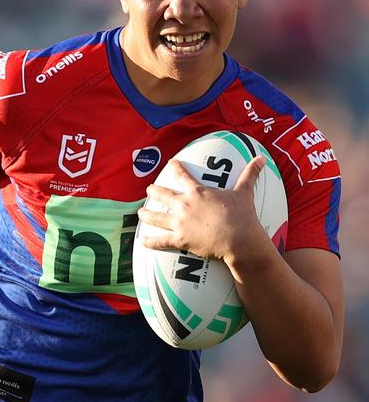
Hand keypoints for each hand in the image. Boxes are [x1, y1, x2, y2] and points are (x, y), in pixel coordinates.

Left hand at [138, 155, 267, 263]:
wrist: (239, 239)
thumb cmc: (242, 215)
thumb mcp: (245, 192)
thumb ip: (250, 174)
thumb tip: (261, 158)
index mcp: (198, 192)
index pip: (183, 175)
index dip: (176, 167)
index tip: (171, 163)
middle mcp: (185, 205)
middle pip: (163, 195)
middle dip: (154, 191)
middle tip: (148, 189)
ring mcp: (180, 223)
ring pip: (156, 218)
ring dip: (146, 215)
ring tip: (139, 214)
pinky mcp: (180, 240)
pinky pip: (160, 241)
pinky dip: (150, 242)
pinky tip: (142, 241)